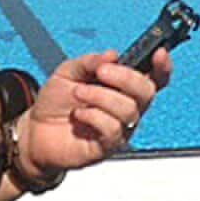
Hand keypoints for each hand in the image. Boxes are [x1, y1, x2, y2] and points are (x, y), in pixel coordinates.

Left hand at [15, 48, 171, 181]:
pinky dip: (93, 116)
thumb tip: (111, 56)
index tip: (159, 53)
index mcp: (123, 87)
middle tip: (100, 73)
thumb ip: (89, 62)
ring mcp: (120, 128)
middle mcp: (127, 108)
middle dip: (125, 77)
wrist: (36, 130)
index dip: (163, 66)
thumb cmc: (56, 102)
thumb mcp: (67, 72)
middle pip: (147, 91)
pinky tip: (79, 115)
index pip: (154, 77)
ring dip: (100, 96)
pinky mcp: (108, 146)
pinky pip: (113, 129)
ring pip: (129, 109)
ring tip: (78, 94)